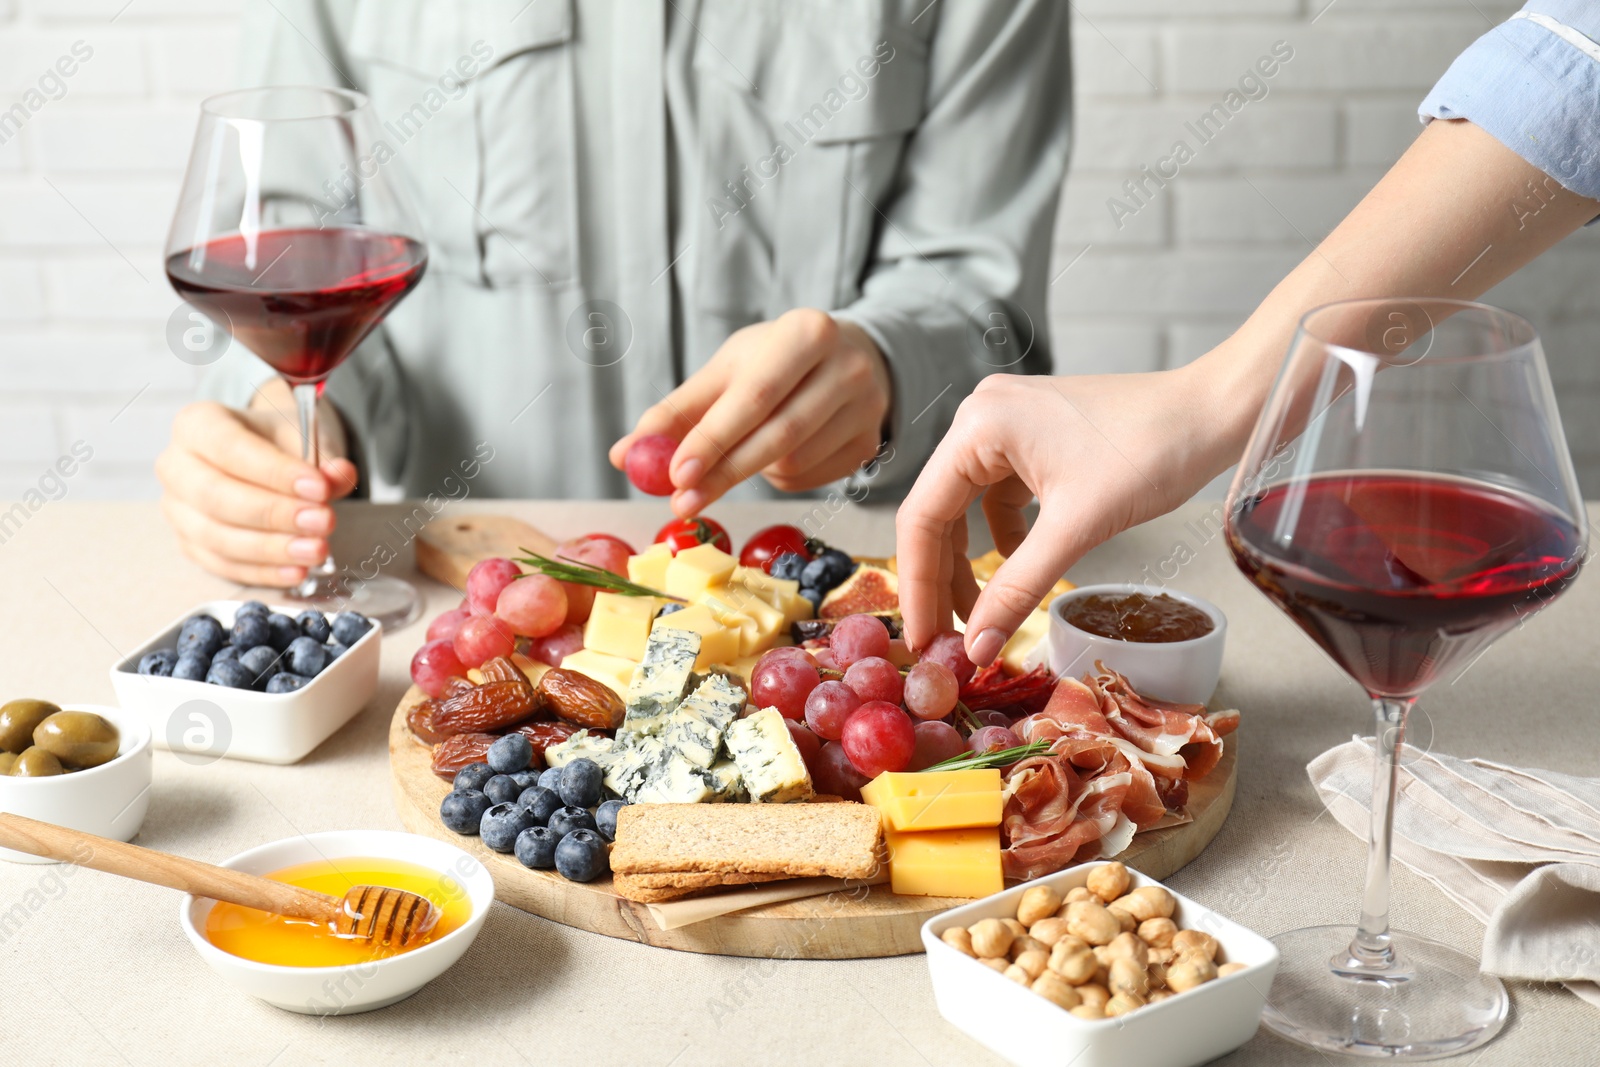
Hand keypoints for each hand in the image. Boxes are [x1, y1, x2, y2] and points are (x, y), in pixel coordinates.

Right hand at [156, 379, 357, 586]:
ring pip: (216, 537)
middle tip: (322, 522)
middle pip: (216, 497)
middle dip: (274, 514)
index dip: (274, 472)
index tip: (319, 488)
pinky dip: (262, 571)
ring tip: (316, 550)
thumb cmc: (277, 442)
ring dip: (271, 548)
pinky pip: (222, 565)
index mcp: (197, 424)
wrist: (265, 455)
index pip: (229, 448)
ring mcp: (177, 509)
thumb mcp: (305, 436)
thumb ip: (323, 457)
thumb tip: (341, 475)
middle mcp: (177, 466)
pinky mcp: (189, 544)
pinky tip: (296, 570)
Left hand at [609, 308, 891, 515]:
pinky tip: (777, 453)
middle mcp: (848, 367)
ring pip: (794, 463)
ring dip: (754, 470)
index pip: (754, 395)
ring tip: (743, 449)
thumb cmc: (775, 362)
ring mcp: (867, 407)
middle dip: (724, 473)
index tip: (675, 475)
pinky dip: (780, 476)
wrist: (846, 357)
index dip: (713, 438)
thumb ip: (676, 411)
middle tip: (682, 501)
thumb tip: (623, 455)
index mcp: (807, 332)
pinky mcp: (870, 441)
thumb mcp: (727, 370)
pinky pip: (811, 479)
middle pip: (779, 435)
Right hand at [896, 368, 1242, 664]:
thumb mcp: (1076, 529)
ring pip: (967, 507)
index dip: (918, 585)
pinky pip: (998, 496)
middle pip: (939, 512)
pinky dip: (1005, 537)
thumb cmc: (1152, 451)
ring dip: (971, 562)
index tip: (922, 639)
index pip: (922, 517)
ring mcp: (1007, 424)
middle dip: (942, 579)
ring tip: (979, 615)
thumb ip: (1018, 589)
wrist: (1212, 412)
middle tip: (945, 639)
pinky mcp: (1033, 437)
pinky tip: (1019, 566)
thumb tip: (977, 647)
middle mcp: (981, 416)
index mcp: (978, 426)